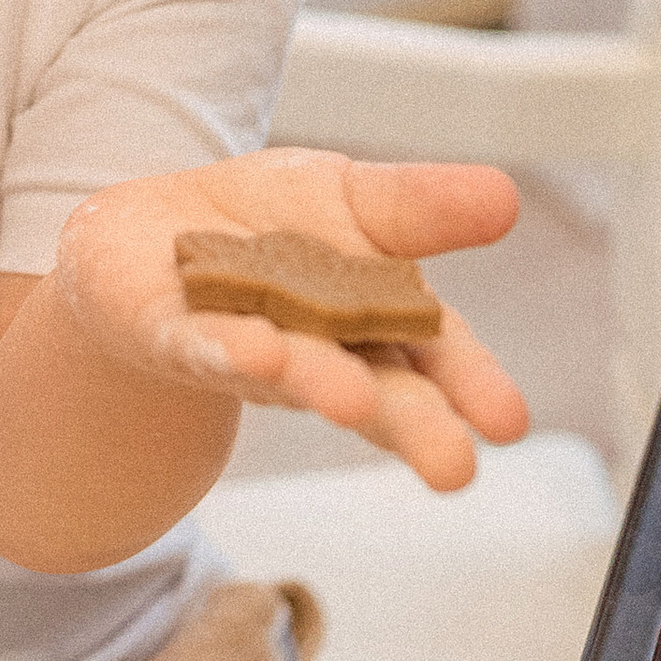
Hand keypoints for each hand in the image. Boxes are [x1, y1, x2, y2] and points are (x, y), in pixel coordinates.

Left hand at [53, 152, 529, 488]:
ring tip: (352, 401)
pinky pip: (199, 346)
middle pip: (375, 393)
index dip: (472, 387)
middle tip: (454, 466)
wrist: (151, 238)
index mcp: (377, 323)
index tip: (510, 423)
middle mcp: (320, 354)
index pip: (435, 357)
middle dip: (413, 425)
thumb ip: (419, 206)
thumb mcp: (352, 194)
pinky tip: (249, 349)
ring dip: (321, 386)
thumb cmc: (270, 226)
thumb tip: (508, 196)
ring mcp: (246, 352)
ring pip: (289, 373)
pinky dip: (223, 349)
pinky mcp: (171, 336)